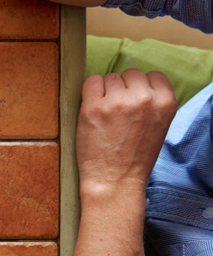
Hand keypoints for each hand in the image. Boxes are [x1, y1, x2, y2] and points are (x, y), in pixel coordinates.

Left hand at [77, 69, 176, 195]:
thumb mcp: (158, 127)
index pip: (153, 75)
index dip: (141, 86)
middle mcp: (143, 98)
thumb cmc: (134, 158)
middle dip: (123, 88)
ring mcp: (117, 101)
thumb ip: (152, 103)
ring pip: (109, 78)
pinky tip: (92, 110)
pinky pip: (90, 82)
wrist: (115, 181)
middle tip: (117, 110)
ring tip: (105, 115)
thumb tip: (135, 85)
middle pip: (130, 74)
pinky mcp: (93, 107)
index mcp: (165, 103)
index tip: (134, 100)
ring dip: (105, 92)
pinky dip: (89, 93)